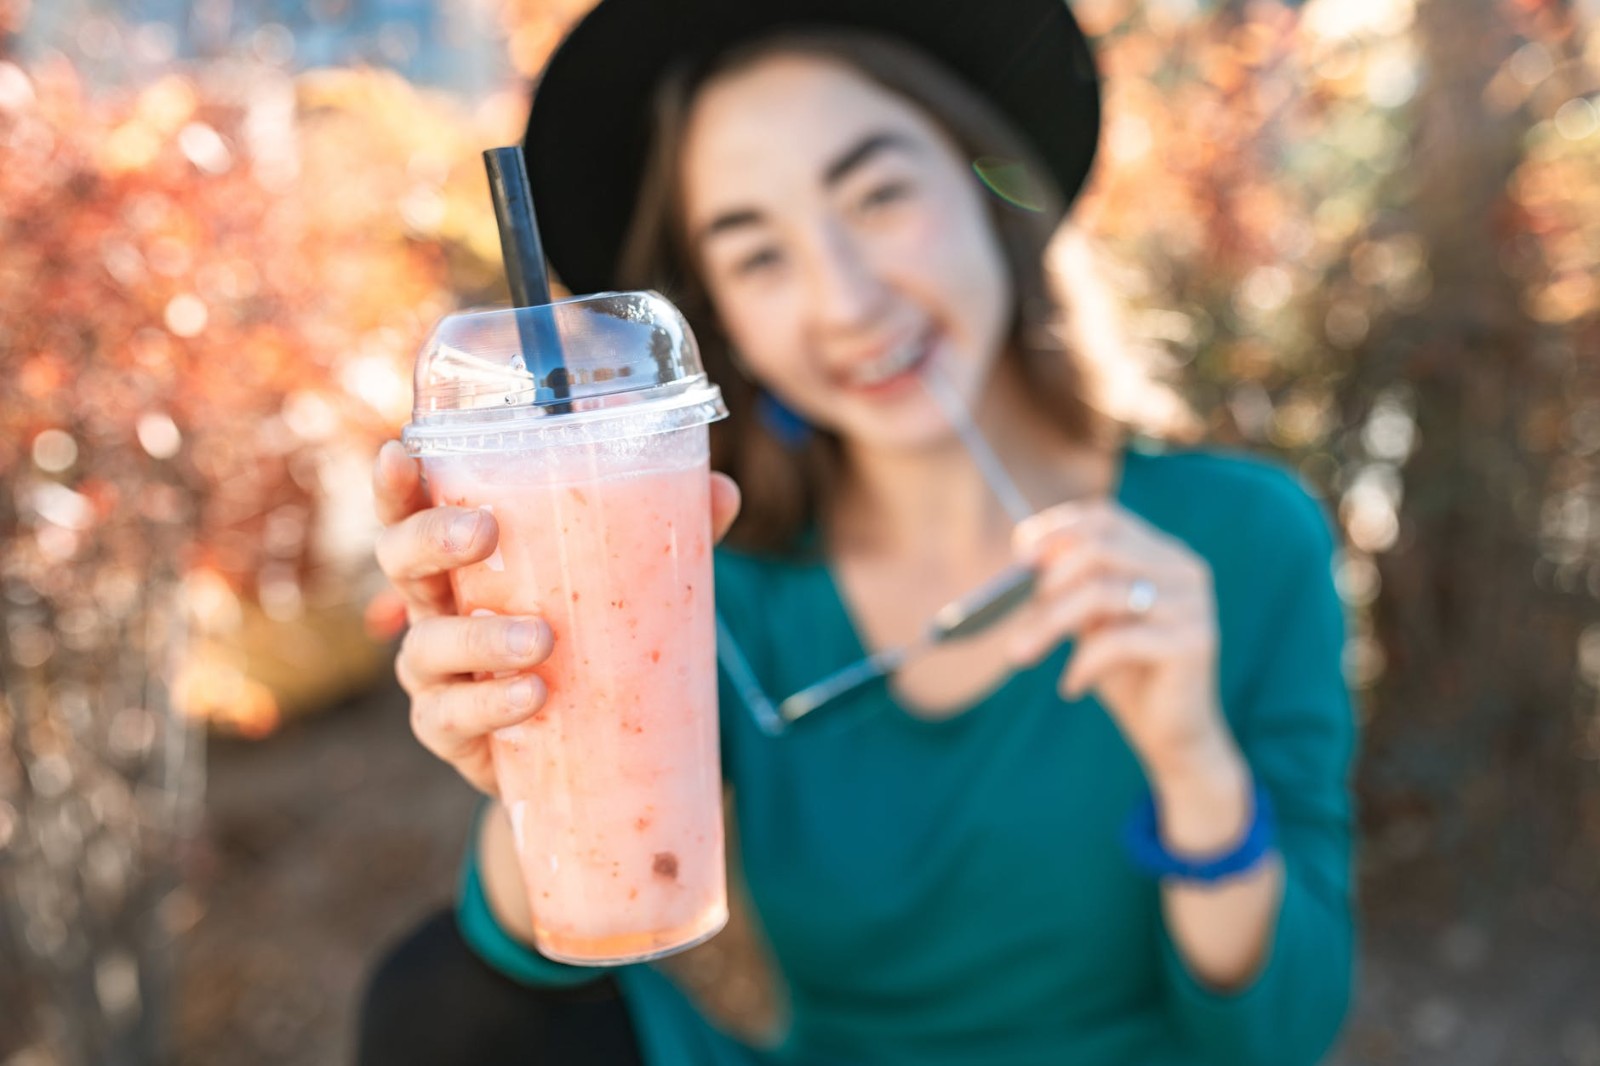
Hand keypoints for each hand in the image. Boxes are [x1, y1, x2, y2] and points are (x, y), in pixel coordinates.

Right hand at [370, 440, 741, 794]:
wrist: (585, 748)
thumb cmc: (590, 636)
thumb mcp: (627, 581)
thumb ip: (670, 534)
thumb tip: (723, 491)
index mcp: (465, 555)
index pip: (413, 508)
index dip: (396, 482)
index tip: (402, 452)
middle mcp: (436, 606)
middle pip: (398, 562)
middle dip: (429, 540)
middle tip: (483, 531)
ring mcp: (437, 673)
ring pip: (425, 647)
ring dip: (479, 638)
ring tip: (541, 639)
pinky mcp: (451, 732)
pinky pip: (450, 717)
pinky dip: (489, 705)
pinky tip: (532, 697)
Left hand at [1008, 498, 1231, 782]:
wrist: (1173, 734)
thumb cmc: (1125, 674)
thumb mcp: (1090, 622)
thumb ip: (1068, 588)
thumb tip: (1022, 561)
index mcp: (1163, 554)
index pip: (1105, 517)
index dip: (1058, 529)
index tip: (1020, 556)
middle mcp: (1184, 569)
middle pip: (1098, 550)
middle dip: (1047, 581)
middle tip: (1015, 615)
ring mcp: (1194, 603)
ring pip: (1102, 592)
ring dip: (1050, 624)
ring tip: (1022, 655)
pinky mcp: (1194, 641)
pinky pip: (1120, 640)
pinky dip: (1083, 663)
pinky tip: (1071, 687)